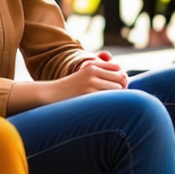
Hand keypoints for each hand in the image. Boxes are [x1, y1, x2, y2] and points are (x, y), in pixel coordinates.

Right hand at [8, 53, 127, 110]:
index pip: (118, 68)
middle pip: (120, 78)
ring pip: (117, 88)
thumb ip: (100, 74)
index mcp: (92, 66)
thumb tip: (123, 77)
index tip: (118, 86)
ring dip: (118, 96)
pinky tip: (105, 107)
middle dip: (122, 87)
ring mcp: (91, 84)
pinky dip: (111, 102)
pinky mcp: (89, 95)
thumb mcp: (84, 76)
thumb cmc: (70, 88)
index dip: (121, 78)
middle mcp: (93, 72)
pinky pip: (109, 98)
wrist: (51, 94)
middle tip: (117, 96)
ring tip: (110, 103)